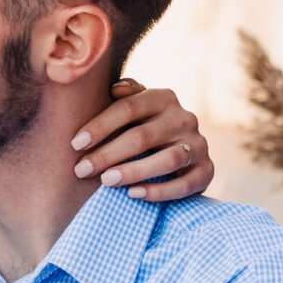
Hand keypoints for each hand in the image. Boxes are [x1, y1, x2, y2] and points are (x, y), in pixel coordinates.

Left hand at [71, 79, 213, 200]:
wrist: (183, 153)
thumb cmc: (146, 127)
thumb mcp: (137, 109)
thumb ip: (126, 96)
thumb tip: (115, 88)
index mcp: (164, 98)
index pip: (128, 108)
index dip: (100, 126)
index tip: (75, 144)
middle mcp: (184, 118)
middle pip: (143, 136)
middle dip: (108, 154)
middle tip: (82, 170)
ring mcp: (198, 145)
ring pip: (167, 159)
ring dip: (134, 172)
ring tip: (106, 181)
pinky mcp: (206, 171)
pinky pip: (185, 184)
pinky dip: (159, 191)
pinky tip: (134, 194)